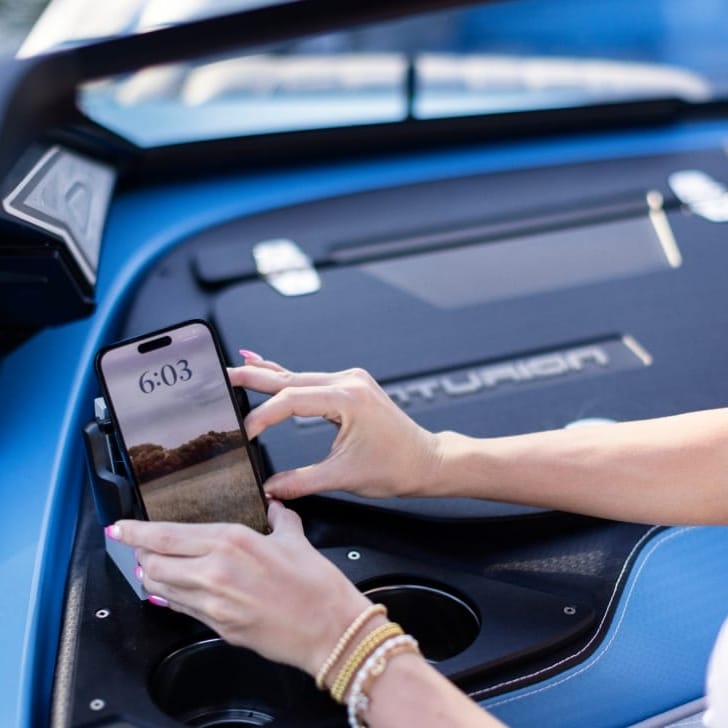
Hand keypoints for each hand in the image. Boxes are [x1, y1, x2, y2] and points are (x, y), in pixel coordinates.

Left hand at [111, 501, 371, 676]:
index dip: (136, 532)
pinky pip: (181, 609)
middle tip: (136, 546)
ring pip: (161, 589)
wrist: (329, 628)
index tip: (120, 527)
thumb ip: (278, 518)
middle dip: (139, 554)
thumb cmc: (316, 585)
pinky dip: (169, 598)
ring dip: (150, 577)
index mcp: (232, 541)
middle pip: (154, 562)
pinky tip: (170, 591)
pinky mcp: (218, 627)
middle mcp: (215, 571)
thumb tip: (273, 507)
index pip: (167, 535)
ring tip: (150, 567)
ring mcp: (213, 603)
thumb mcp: (295, 538)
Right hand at [228, 359, 441, 499]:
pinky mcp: (350, 387)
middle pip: (290, 379)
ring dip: (268, 377)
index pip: (291, 401)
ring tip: (236, 370)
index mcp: (348, 398)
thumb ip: (299, 482)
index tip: (244, 434)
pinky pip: (311, 380)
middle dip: (254, 377)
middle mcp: (349, 382)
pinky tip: (268, 367)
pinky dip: (287, 379)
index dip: (263, 416)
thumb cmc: (397, 467)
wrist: (427, 461)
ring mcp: (350, 381)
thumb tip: (268, 489)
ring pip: (299, 377)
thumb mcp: (342, 477)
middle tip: (222, 375)